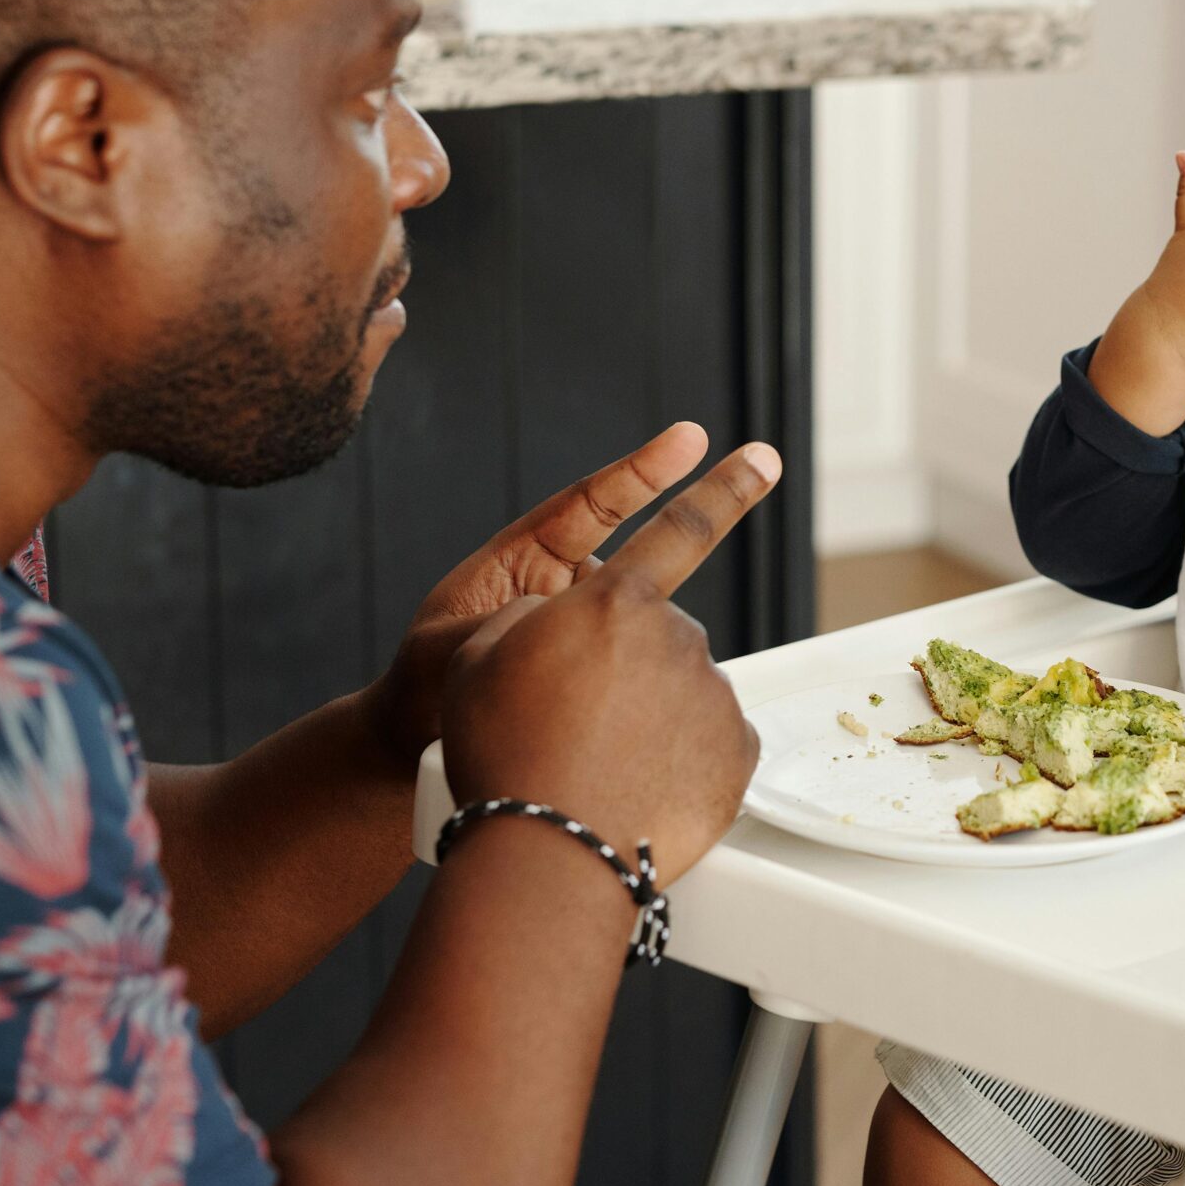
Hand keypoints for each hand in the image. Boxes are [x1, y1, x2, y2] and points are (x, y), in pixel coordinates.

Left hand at [368, 422, 712, 762]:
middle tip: (762, 462)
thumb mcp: (449, 650)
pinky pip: (646, 663)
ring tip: (600, 688)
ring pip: (648, 618)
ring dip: (655, 643)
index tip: (689, 441)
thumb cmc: (425, 689)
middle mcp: (567, 586)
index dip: (639, 473)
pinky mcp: (609, 668)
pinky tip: (659, 714)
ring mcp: (591, 626)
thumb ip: (500, 630)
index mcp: (524, 561)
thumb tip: (558, 623)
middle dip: (706, 503)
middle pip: (647, 547)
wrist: (423, 744)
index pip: (591, 505)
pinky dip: (662, 679)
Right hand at [437, 442, 778, 883]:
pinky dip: (678, 761)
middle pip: (657, 639)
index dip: (724, 487)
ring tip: (595, 765)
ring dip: (649, 718)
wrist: (546, 853)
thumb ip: (530, 617)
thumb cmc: (503, 752)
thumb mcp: (476, 658)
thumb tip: (556, 620)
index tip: (763, 457)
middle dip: (625, 667)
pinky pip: (707, 744)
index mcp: (615, 601)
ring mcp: (713, 698)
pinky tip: (633, 787)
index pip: (680, 529)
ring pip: (682, 693)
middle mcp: (678, 640)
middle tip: (574, 722)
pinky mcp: (736, 756)